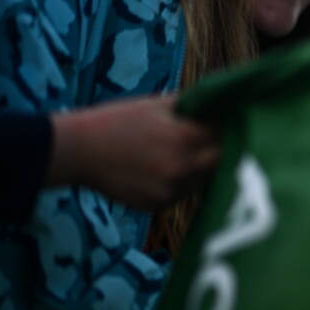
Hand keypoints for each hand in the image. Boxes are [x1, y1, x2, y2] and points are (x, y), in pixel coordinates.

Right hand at [48, 96, 218, 208]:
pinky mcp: (157, 205)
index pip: (227, 136)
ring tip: (179, 154)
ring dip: (200, 169)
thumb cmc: (119, 120)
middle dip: (222, 151)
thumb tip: (224, 103)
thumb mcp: (158, 104)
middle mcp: (182, 168)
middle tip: (214, 142)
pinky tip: (160, 169)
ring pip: (202, 180)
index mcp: (186, 137)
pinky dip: (179, 183)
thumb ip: (195, 106)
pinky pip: (182, 194)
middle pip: (222, 162)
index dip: (231, 130)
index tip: (231, 125)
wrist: (78, 150)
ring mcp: (170, 190)